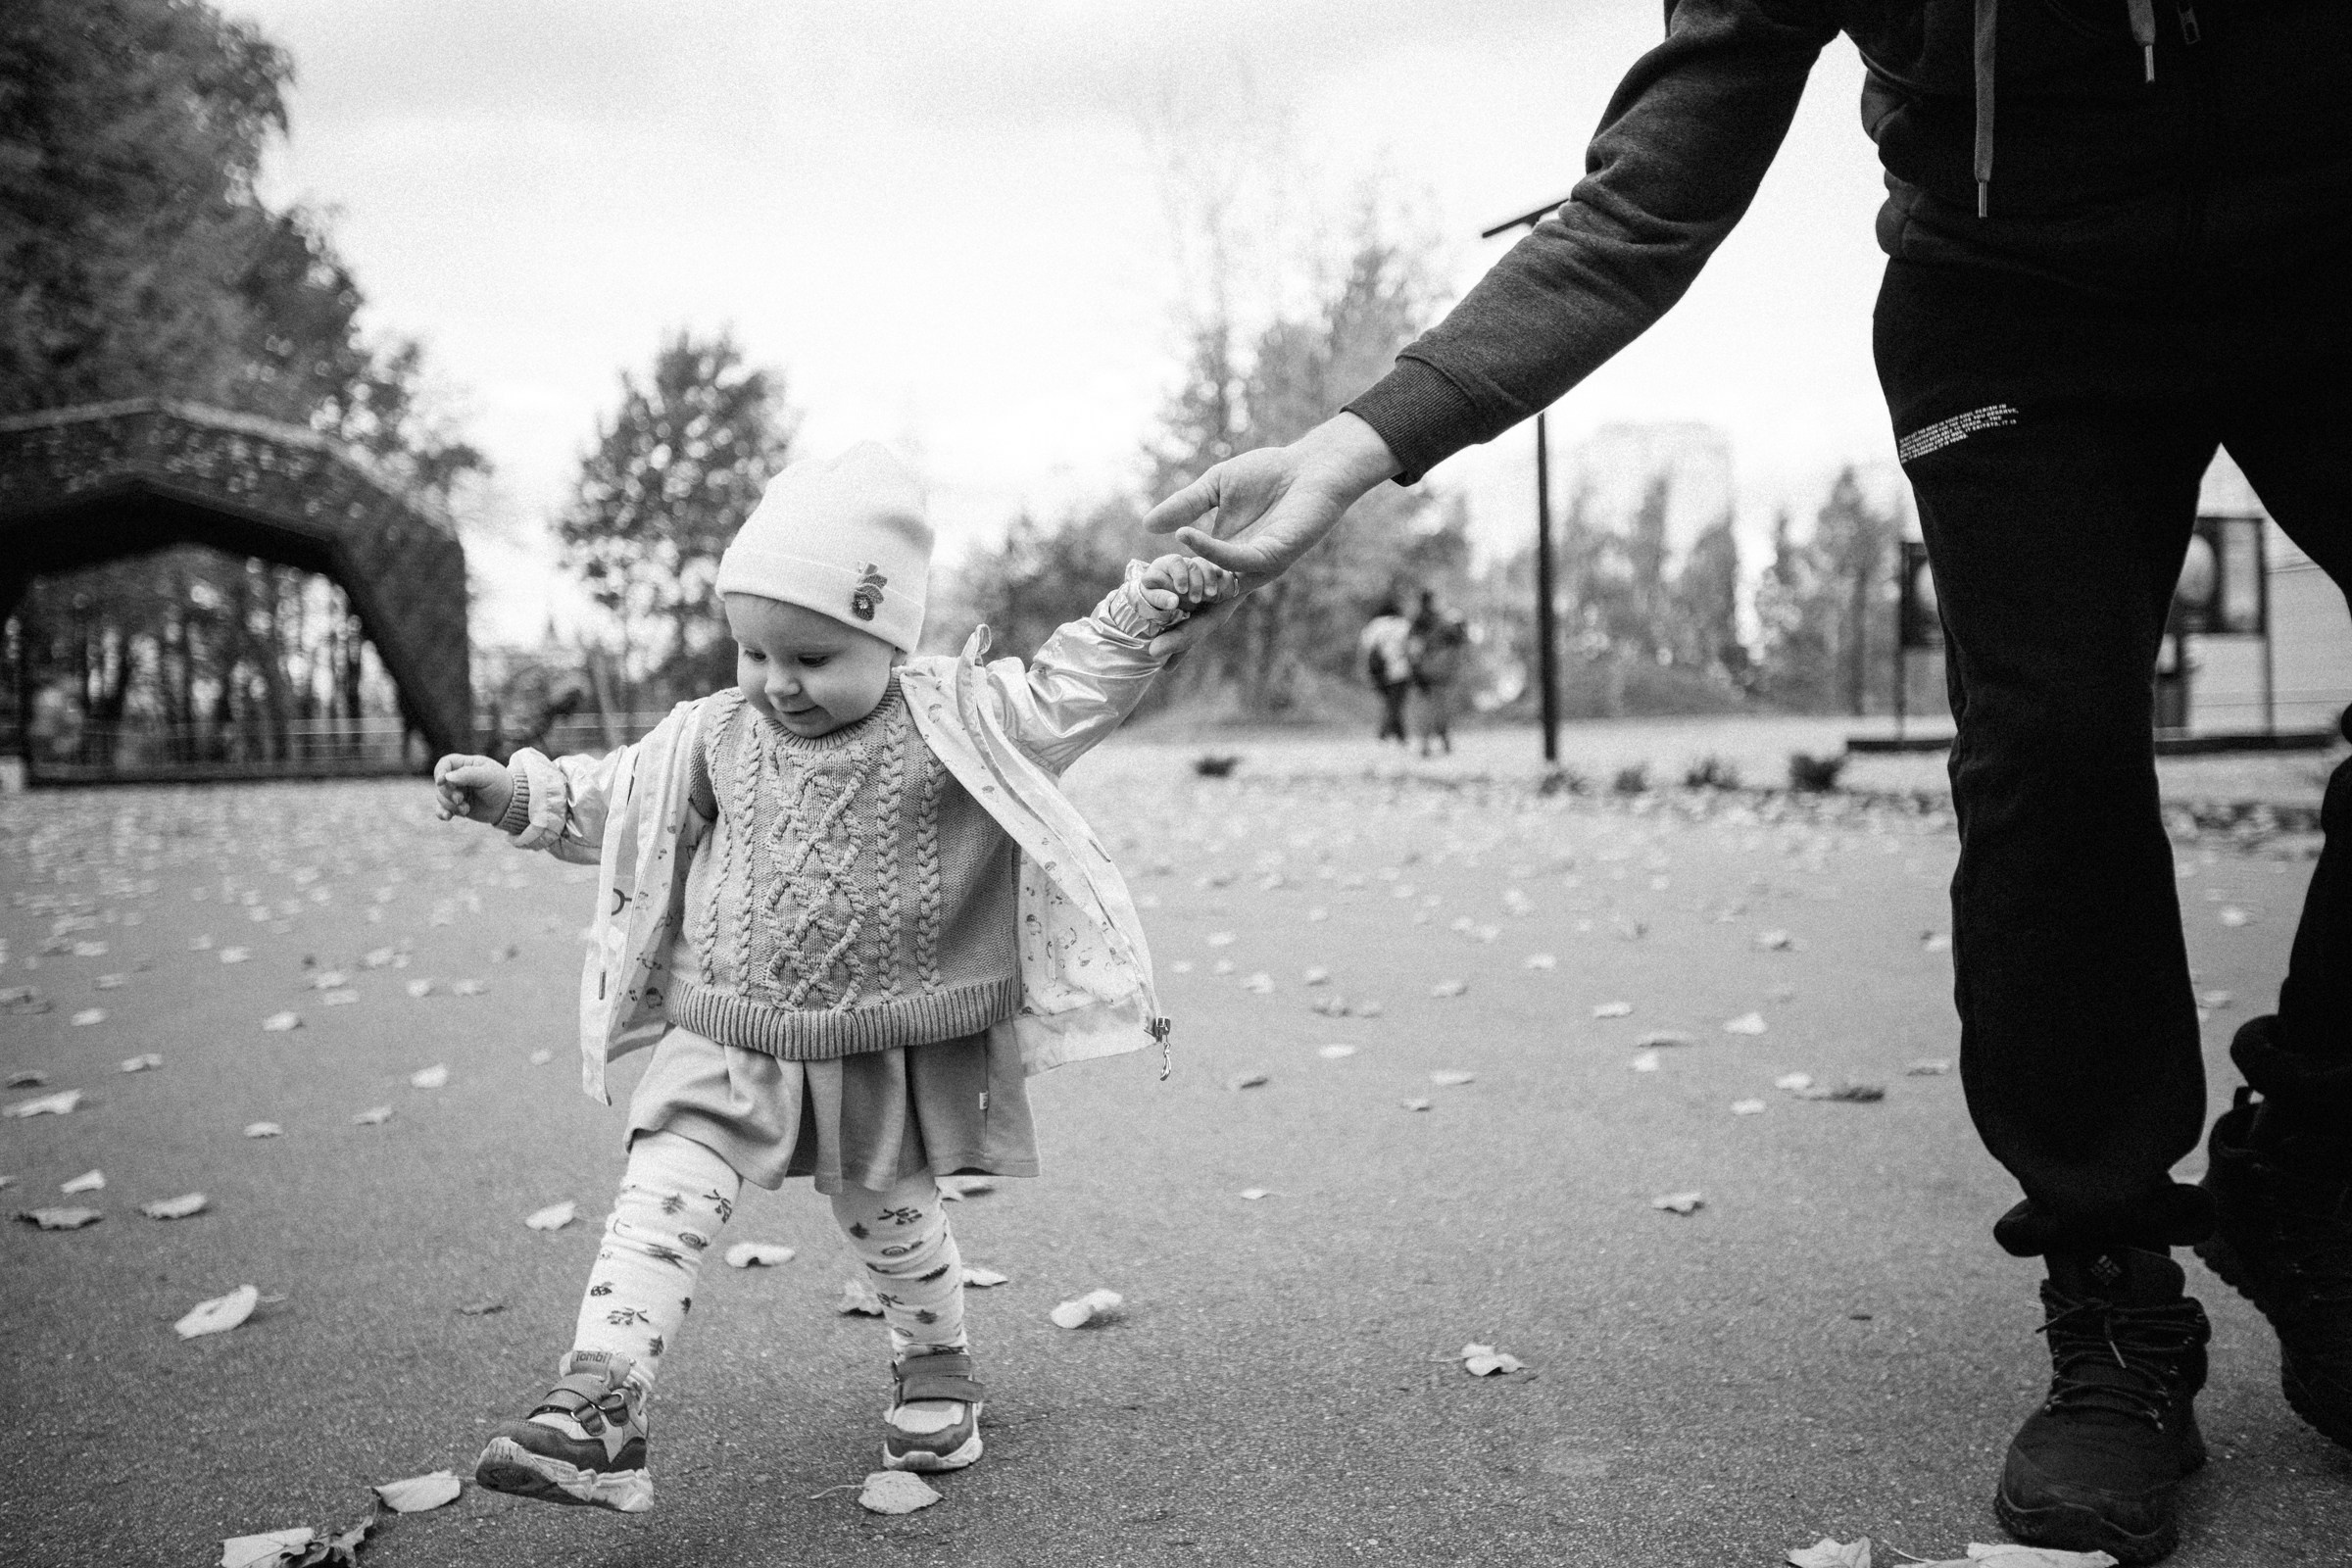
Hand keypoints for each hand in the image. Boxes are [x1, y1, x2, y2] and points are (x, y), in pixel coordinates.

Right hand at [433, 754, 513, 825]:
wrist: (510, 806)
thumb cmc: (501, 786)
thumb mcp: (488, 776)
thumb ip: (467, 774)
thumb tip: (446, 777)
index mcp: (466, 764)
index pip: (445, 763)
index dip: (440, 771)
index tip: (442, 781)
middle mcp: (459, 777)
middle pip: (441, 783)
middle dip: (448, 793)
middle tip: (460, 799)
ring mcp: (457, 792)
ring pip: (441, 797)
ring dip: (450, 805)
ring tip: (466, 809)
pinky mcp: (457, 806)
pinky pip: (442, 809)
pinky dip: (442, 813)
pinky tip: (448, 817)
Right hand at [1140, 413, 1398, 656]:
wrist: (1312, 465)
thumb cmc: (1270, 474)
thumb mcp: (1215, 488)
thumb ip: (1185, 506)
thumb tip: (1147, 525)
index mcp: (1225, 561)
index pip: (1193, 595)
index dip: (1172, 615)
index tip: (1146, 633)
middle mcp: (1242, 572)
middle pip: (1208, 613)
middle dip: (1183, 634)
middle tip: (1155, 652)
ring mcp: (1258, 567)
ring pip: (1219, 594)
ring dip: (1188, 595)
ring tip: (1158, 595)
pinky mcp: (1273, 554)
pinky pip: (1234, 559)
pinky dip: (1208, 550)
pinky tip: (1185, 536)